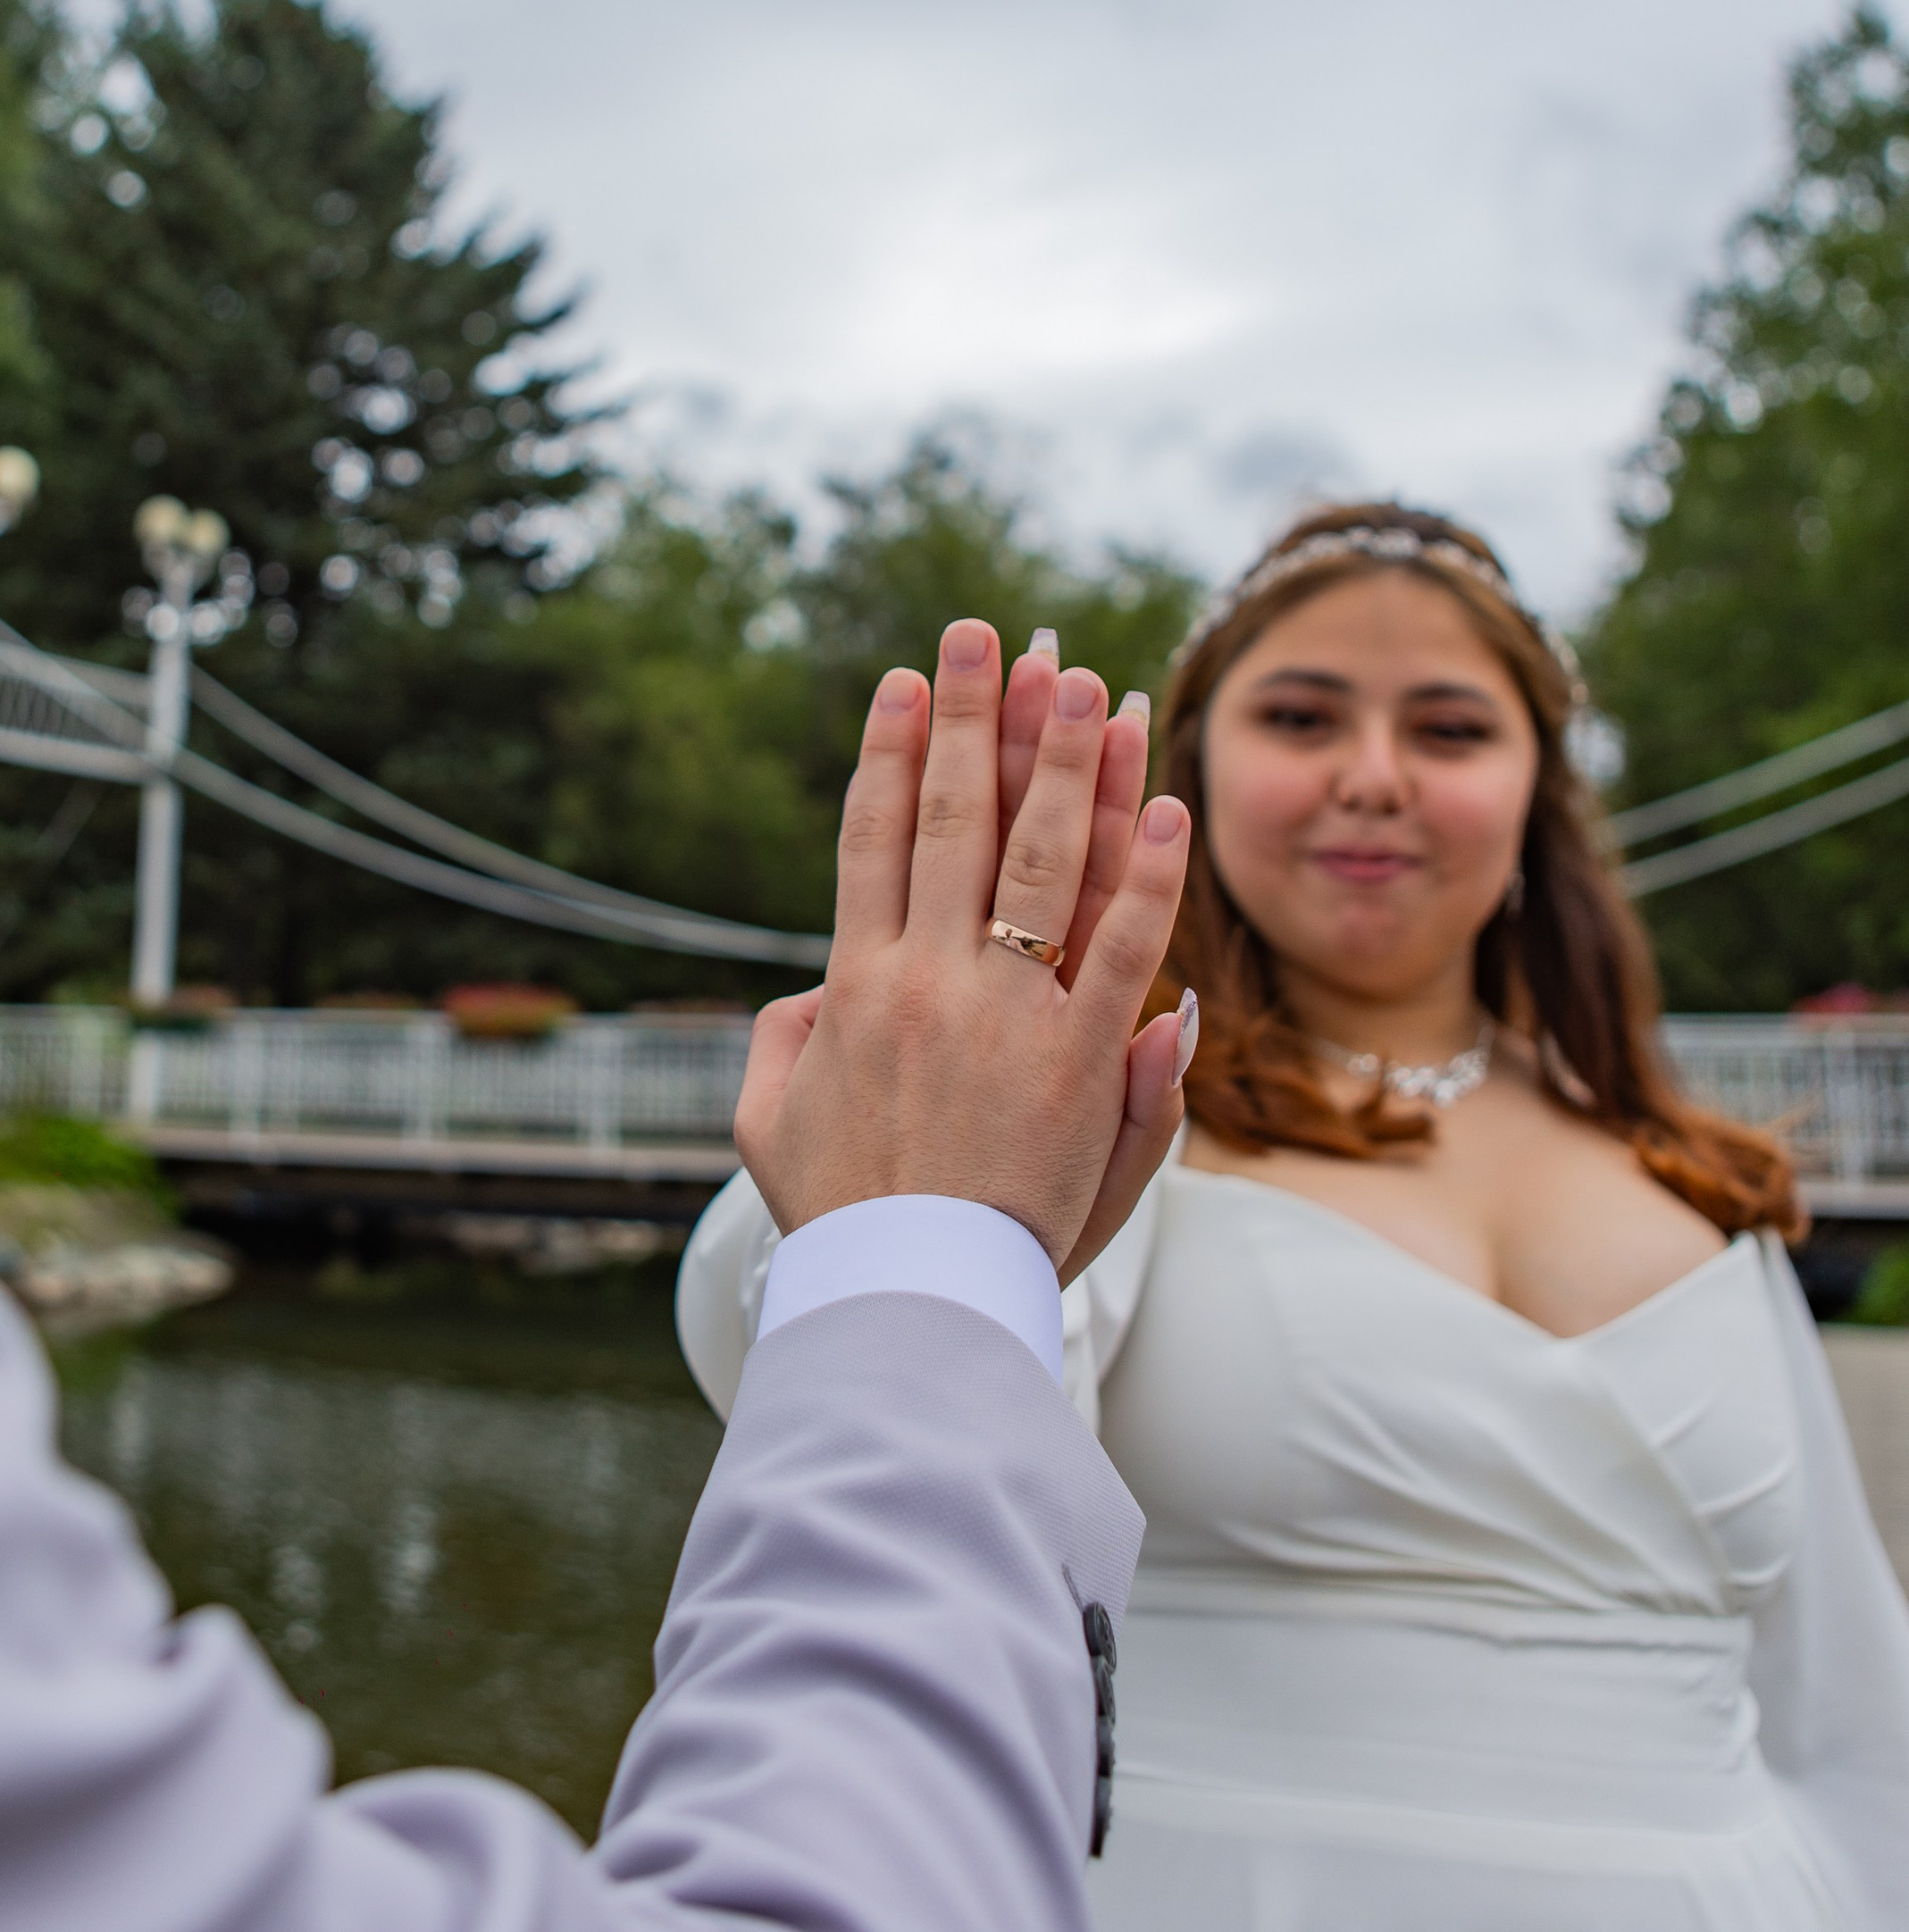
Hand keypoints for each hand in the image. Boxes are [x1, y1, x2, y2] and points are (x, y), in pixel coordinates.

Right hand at [734, 619, 1192, 1281]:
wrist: (909, 1300)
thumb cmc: (840, 1218)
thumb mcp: (767, 1125)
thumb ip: (785, 1040)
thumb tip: (816, 986)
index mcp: (854, 985)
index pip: (873, 839)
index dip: (890, 753)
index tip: (905, 681)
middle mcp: (927, 980)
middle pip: (954, 819)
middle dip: (973, 717)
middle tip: (987, 631)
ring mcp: (1006, 1015)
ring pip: (1042, 859)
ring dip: (1066, 761)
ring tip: (1086, 681)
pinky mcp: (1079, 1061)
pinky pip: (1123, 947)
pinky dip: (1147, 873)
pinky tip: (1165, 802)